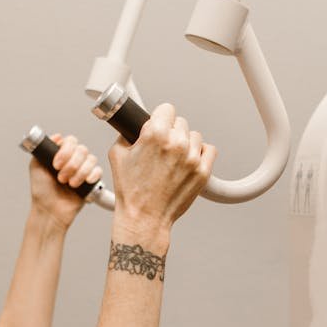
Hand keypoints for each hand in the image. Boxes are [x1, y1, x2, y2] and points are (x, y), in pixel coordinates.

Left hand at [28, 134, 101, 229]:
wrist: (50, 210)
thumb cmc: (42, 191)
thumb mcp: (36, 166)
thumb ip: (44, 148)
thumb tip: (57, 136)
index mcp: (61, 153)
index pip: (70, 141)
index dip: (65, 152)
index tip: (56, 165)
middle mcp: (73, 159)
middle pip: (82, 149)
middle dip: (71, 165)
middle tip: (60, 178)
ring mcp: (83, 169)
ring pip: (91, 159)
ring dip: (79, 173)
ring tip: (70, 185)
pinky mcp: (91, 180)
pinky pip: (98, 171)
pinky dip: (91, 176)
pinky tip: (83, 183)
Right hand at [106, 103, 216, 229]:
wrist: (144, 217)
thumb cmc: (131, 191)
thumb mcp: (117, 155)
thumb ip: (127, 134)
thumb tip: (134, 126)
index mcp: (155, 135)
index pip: (166, 109)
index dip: (159, 117)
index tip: (158, 124)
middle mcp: (176, 144)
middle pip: (180, 122)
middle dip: (171, 131)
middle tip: (162, 147)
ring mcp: (192, 158)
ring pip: (194, 136)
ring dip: (185, 143)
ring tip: (174, 158)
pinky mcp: (203, 171)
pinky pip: (209, 150)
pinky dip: (200, 153)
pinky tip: (188, 161)